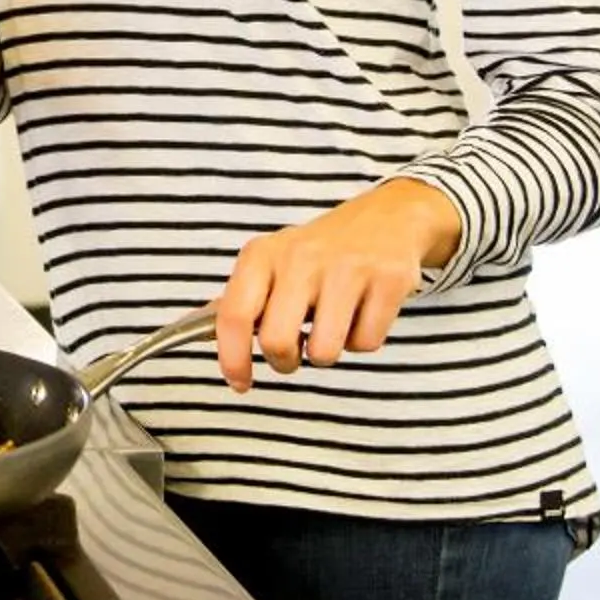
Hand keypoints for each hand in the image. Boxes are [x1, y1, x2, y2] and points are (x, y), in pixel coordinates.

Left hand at [213, 179, 460, 391]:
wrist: (388, 217)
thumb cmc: (320, 251)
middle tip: (294, 353)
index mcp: (263, 254)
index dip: (232, 359)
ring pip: (324, 352)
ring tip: (331, 325)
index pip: (234, 315)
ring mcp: (346, 268)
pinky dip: (362, 339)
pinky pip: (365, 344)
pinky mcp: (387, 281)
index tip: (239, 382)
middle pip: (277, 342)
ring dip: (326, 352)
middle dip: (284, 362)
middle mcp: (301, 258)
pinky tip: (361, 312)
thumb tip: (211, 336)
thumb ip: (245, 298)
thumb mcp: (274, 260)